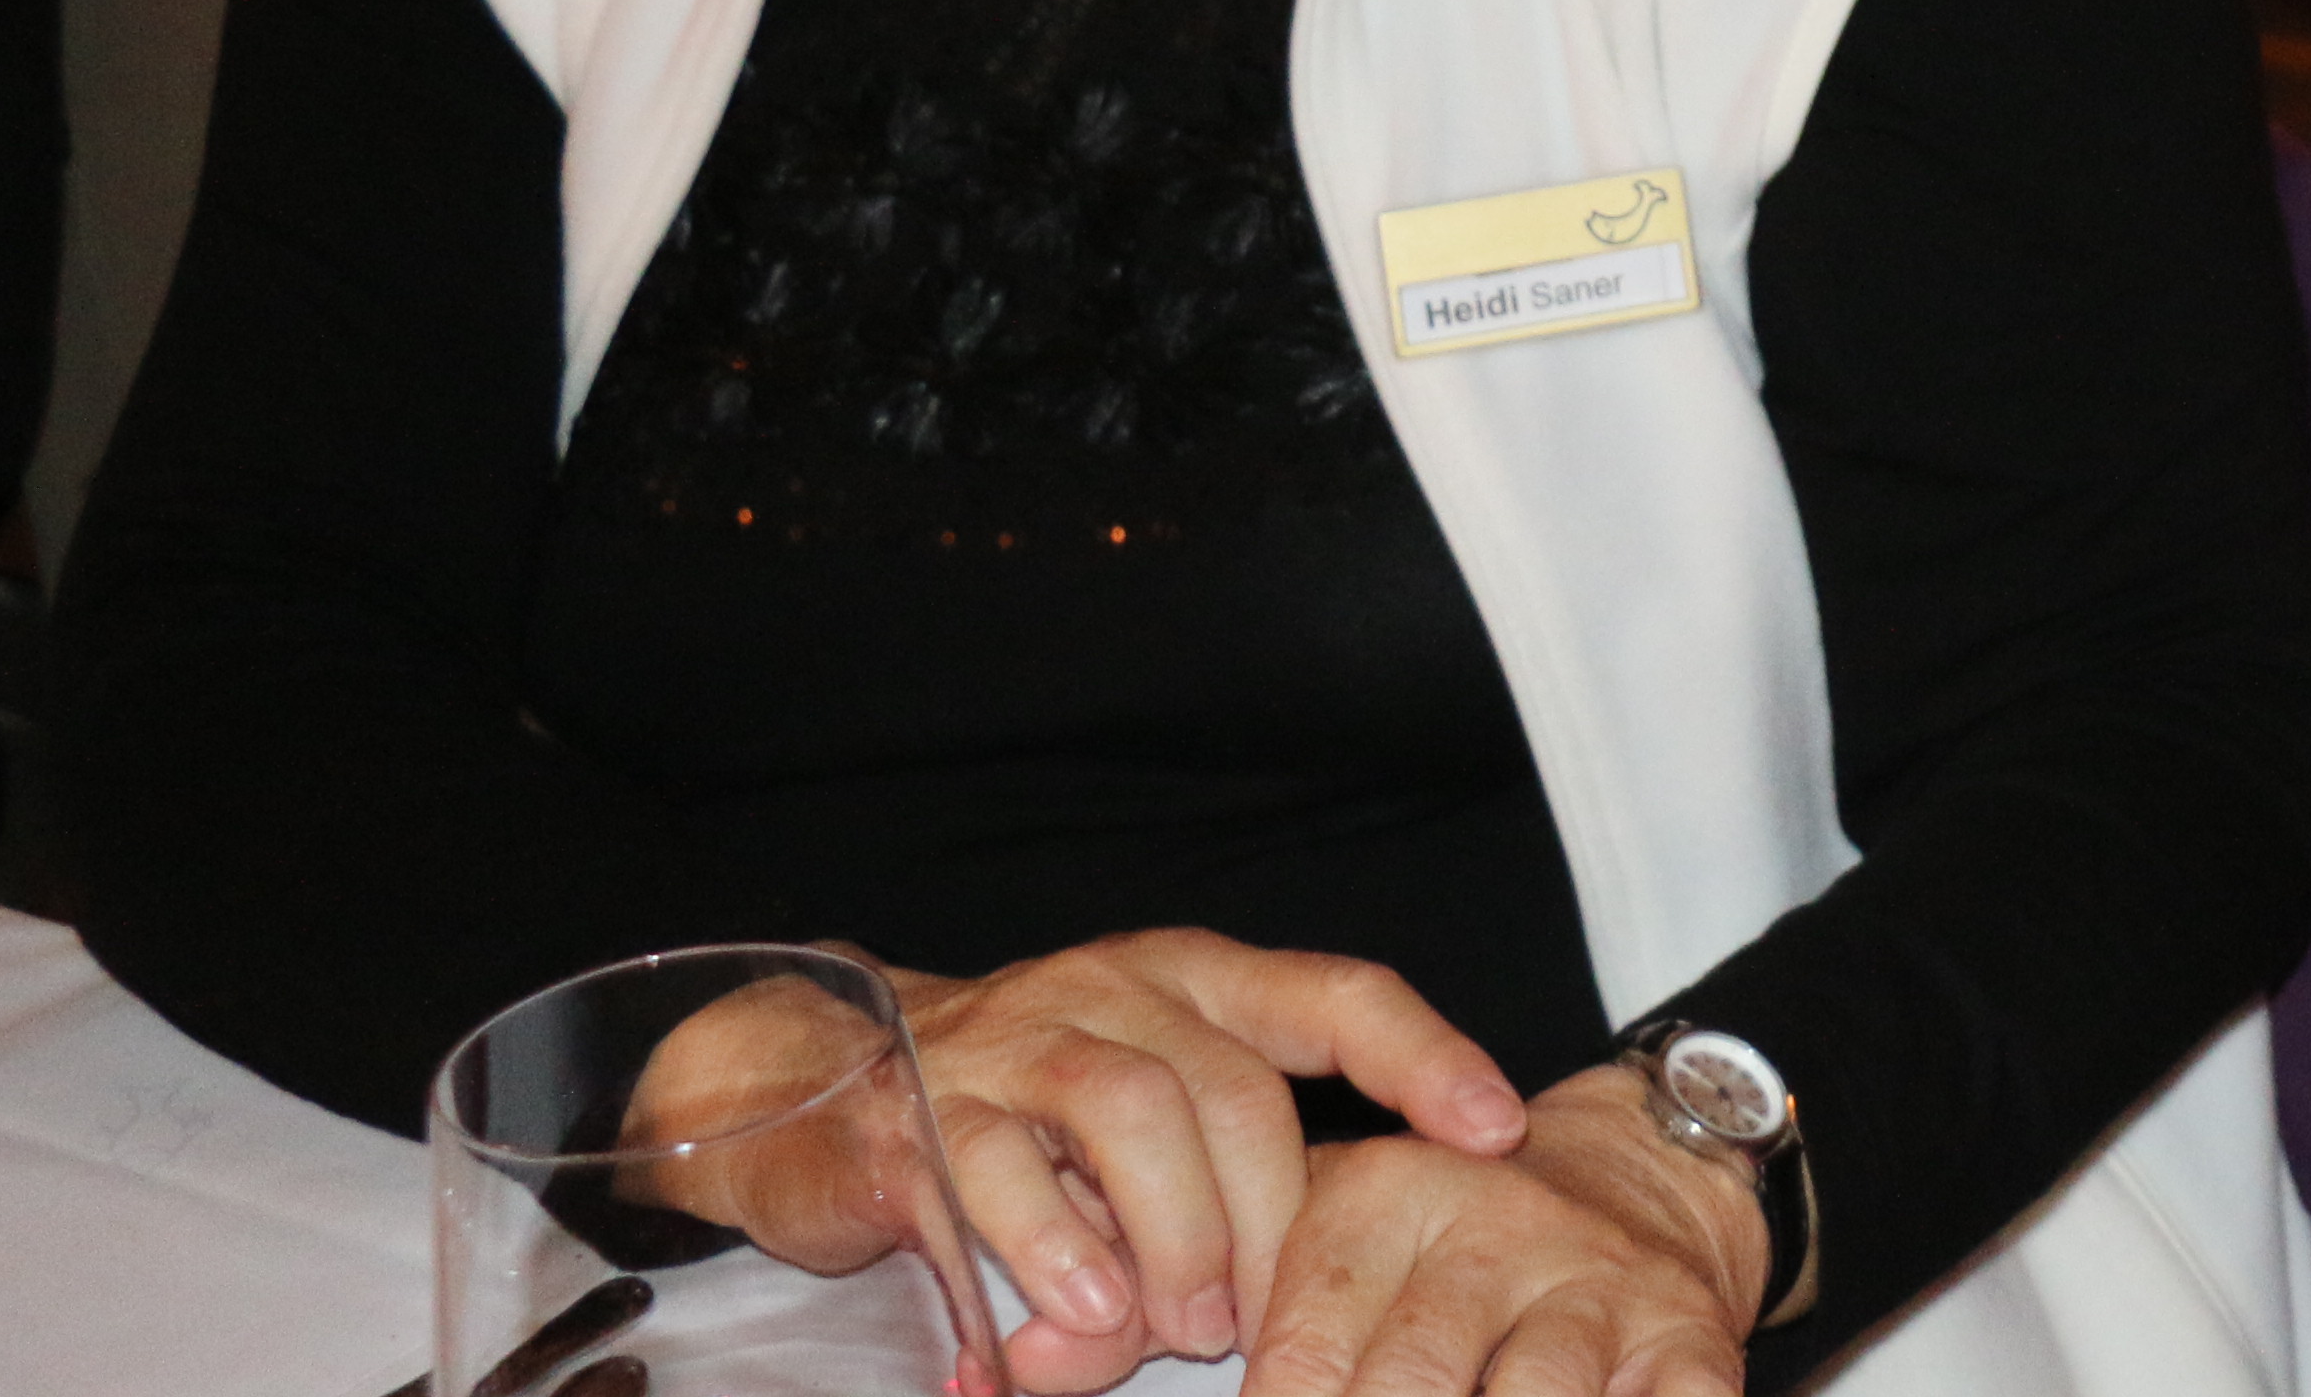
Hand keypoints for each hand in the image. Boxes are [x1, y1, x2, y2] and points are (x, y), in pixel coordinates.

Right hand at [635, 929, 1525, 1393]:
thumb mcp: (1138, 1142)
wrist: (810, 1092)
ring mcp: (1010, 1041)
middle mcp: (1110, 989)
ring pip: (1132, 1112)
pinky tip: (1076, 1325)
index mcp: (1190, 981)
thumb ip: (1213, 1200)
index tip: (1501, 1130)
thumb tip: (1275, 1312)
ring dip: (1172, 1239)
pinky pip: (1000, 1174)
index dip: (1424, 1057)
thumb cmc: (1018, 1121)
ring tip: (1178, 1329)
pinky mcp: (916, 1115)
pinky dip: (1052, 1256)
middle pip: (1234, 1088)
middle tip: (1256, 1325)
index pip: (1337, 995)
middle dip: (1265, 1220)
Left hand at [1244, 1062, 1767, 1396]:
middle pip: (1414, 1382)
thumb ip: (1245, 1287)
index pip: (1307, 1354)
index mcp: (1389, 1195)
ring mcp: (1600, 1281)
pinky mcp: (1688, 1329)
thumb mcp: (1344, 1224)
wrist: (1638, 1172)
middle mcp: (1498, 1227)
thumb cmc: (1451, 1238)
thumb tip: (1108, 1359)